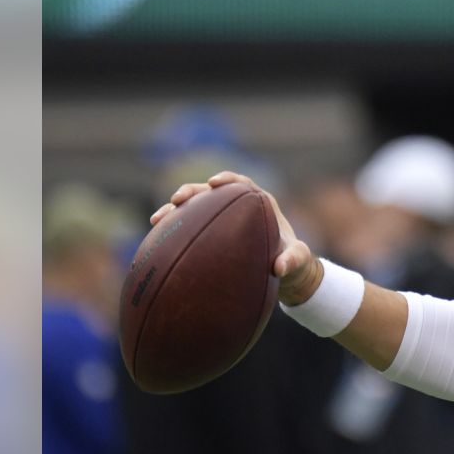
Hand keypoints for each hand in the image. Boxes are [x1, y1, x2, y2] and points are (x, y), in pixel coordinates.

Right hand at [149, 171, 321, 304]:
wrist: (283, 274)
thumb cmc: (292, 262)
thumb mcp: (298, 261)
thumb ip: (294, 260)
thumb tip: (279, 267)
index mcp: (258, 204)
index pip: (241, 183)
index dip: (227, 179)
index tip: (214, 182)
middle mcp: (236, 208)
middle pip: (209, 193)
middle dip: (191, 192)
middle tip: (177, 199)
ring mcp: (220, 222)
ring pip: (194, 210)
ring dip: (174, 211)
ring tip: (157, 220)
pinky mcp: (209, 236)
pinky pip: (188, 230)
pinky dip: (173, 233)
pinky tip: (156, 244)